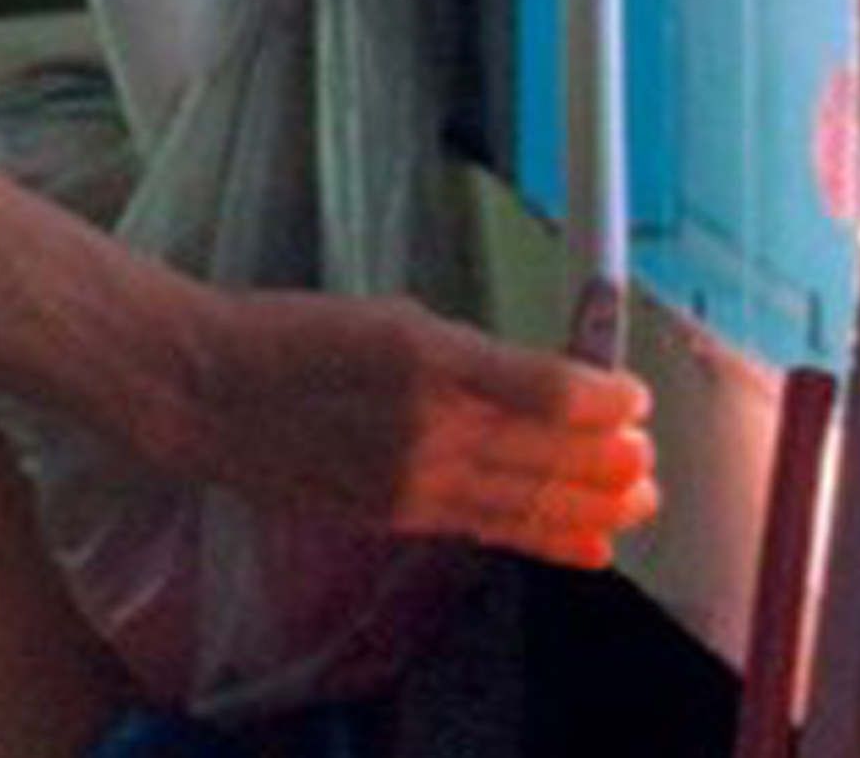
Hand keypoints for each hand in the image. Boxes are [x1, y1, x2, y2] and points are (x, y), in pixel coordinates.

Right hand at [172, 288, 658, 569]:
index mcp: (427, 358)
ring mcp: (407, 481)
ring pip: (521, 499)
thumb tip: (546, 384)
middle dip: (607, 461)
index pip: (541, 390)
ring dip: (588, 505)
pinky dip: (541, 535)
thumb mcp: (397, 317)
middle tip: (651, 461)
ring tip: (641, 504)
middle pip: (542, 453)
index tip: (635, 397)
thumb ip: (473, 357)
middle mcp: (423, 426)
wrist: (207, 392)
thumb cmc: (298, 337)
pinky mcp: (390, 516)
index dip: (600, 400)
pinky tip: (587, 543)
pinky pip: (483, 528)